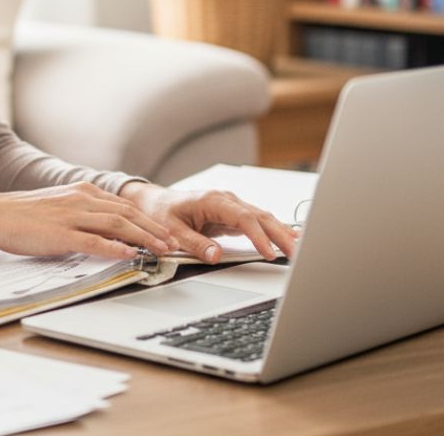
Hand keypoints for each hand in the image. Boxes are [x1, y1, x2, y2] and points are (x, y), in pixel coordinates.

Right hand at [0, 182, 180, 261]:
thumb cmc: (26, 214)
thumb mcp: (61, 206)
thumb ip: (85, 214)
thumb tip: (109, 231)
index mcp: (82, 191)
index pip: (124, 205)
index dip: (148, 219)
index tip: (165, 232)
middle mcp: (81, 199)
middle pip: (127, 213)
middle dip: (153, 229)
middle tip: (173, 243)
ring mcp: (71, 215)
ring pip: (117, 225)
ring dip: (143, 238)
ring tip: (161, 249)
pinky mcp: (61, 233)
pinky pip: (93, 241)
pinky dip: (114, 248)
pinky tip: (129, 255)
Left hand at [118, 181, 297, 263]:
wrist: (154, 202)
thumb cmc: (161, 212)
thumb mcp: (171, 230)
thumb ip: (193, 243)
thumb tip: (215, 255)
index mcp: (211, 200)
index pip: (243, 218)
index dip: (259, 235)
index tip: (270, 253)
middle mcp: (225, 200)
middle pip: (259, 216)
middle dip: (280, 234)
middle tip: (299, 254)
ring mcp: (231, 206)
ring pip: (262, 218)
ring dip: (281, 232)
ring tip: (301, 249)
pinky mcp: (232, 215)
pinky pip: (257, 222)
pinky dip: (274, 230)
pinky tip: (289, 238)